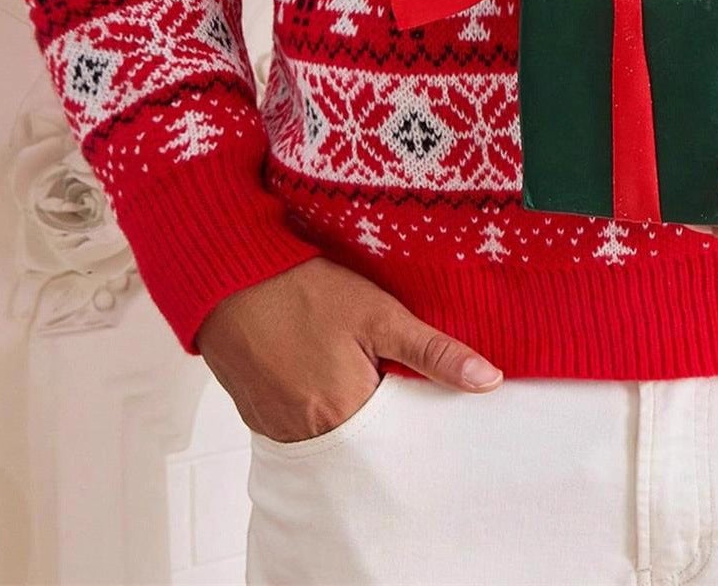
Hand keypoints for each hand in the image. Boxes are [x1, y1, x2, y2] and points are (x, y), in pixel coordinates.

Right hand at [196, 256, 501, 442]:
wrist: (229, 277)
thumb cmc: (304, 289)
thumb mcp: (380, 314)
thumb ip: (433, 352)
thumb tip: (488, 380)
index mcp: (347, 414)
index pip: (400, 437)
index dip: (414, 411)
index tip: (419, 386)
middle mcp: (310, 435)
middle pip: (364, 441)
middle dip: (381, 415)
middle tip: (380, 372)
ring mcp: (278, 429)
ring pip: (329, 434)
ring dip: (345, 411)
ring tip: (346, 368)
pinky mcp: (257, 417)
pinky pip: (297, 427)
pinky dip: (312, 407)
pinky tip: (315, 371)